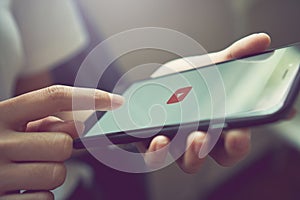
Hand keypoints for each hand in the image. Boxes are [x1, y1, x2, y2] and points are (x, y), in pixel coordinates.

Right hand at [0, 85, 123, 198]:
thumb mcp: (11, 126)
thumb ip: (43, 121)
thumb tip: (79, 124)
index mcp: (1, 114)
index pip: (53, 97)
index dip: (89, 97)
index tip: (115, 102)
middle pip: (64, 144)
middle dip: (61, 149)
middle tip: (42, 151)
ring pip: (57, 173)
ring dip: (51, 172)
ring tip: (30, 170)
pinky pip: (46, 198)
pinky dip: (41, 195)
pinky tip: (23, 188)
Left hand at [143, 33, 270, 172]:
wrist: (162, 82)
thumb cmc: (191, 79)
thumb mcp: (212, 66)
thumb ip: (236, 56)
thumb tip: (260, 41)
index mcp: (220, 127)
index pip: (234, 145)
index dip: (238, 144)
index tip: (237, 133)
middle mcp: (201, 140)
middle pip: (207, 157)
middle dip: (204, 150)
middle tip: (200, 136)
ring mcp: (177, 144)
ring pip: (184, 162)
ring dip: (180, 153)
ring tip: (170, 138)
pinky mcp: (154, 144)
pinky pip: (156, 157)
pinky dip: (156, 151)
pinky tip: (156, 137)